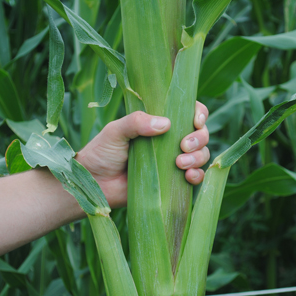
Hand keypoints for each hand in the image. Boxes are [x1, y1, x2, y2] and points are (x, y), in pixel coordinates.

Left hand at [75, 102, 209, 208]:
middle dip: (199, 138)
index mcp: (159, 123)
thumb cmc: (102, 152)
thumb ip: (136, 122)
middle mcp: (170, 141)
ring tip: (180, 163)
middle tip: (184, 145)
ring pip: (201, 155)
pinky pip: (195, 178)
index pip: (188, 112)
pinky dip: (197, 176)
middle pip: (201, 134)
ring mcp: (173, 162)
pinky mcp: (172, 183)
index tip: (195, 121)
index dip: (199, 113)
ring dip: (198, 157)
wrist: (94, 184)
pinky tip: (188, 177)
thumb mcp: (115, 131)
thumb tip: (166, 124)